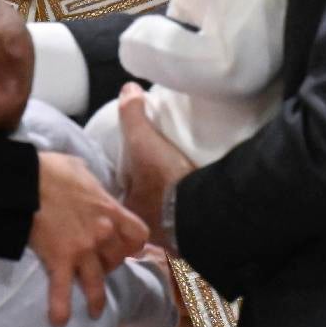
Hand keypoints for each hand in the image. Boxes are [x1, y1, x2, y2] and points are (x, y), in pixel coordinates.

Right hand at [31, 151, 147, 326]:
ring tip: (95, 312)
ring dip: (96, 299)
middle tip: (98, 269)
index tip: (124, 247)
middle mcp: (102, 233)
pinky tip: (59, 321)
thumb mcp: (80, 169)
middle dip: (109, 266)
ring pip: (97, 282)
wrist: (26, 180)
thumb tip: (87, 183)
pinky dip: (60, 307)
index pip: (137, 234)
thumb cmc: (52, 170)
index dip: (133, 244)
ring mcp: (82, 249)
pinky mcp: (60, 259)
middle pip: (117, 260)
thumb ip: (90, 183)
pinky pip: (63, 289)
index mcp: (110, 209)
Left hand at [118, 84, 195, 244]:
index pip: (120, 193)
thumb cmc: (163, 177)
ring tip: (179, 188)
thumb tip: (127, 89)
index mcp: (128, 208)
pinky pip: (188, 222)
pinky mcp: (195, 236)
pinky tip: (197, 201)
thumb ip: (132, 115)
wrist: (205, 208)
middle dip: (148, 195)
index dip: (125, 181)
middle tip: (158, 178)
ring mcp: (170, 236)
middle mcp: (146, 227)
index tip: (134, 170)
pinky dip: (191, 213)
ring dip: (170, 205)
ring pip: (165, 217)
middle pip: (143, 207)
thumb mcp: (142, 140)